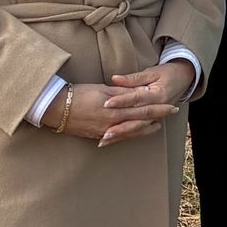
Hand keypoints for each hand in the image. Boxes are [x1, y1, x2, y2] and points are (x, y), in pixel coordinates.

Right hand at [55, 80, 180, 145]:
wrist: (54, 108)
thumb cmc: (78, 94)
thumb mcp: (104, 89)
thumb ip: (124, 93)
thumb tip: (141, 92)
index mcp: (117, 111)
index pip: (144, 110)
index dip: (160, 109)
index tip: (172, 107)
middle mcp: (114, 124)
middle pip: (141, 122)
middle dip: (157, 118)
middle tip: (170, 114)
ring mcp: (105, 132)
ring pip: (131, 132)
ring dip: (144, 128)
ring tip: (155, 125)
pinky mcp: (96, 136)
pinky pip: (117, 137)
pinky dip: (128, 135)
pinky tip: (133, 134)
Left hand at [95, 60, 196, 146]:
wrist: (184, 79)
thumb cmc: (168, 73)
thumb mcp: (152, 72)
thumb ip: (133, 78)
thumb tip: (114, 79)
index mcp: (159, 95)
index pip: (137, 99)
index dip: (121, 101)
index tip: (106, 103)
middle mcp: (159, 108)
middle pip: (137, 119)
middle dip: (120, 126)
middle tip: (104, 130)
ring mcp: (157, 116)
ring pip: (137, 128)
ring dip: (121, 135)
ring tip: (105, 139)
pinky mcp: (153, 120)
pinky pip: (139, 131)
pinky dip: (126, 136)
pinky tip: (113, 140)